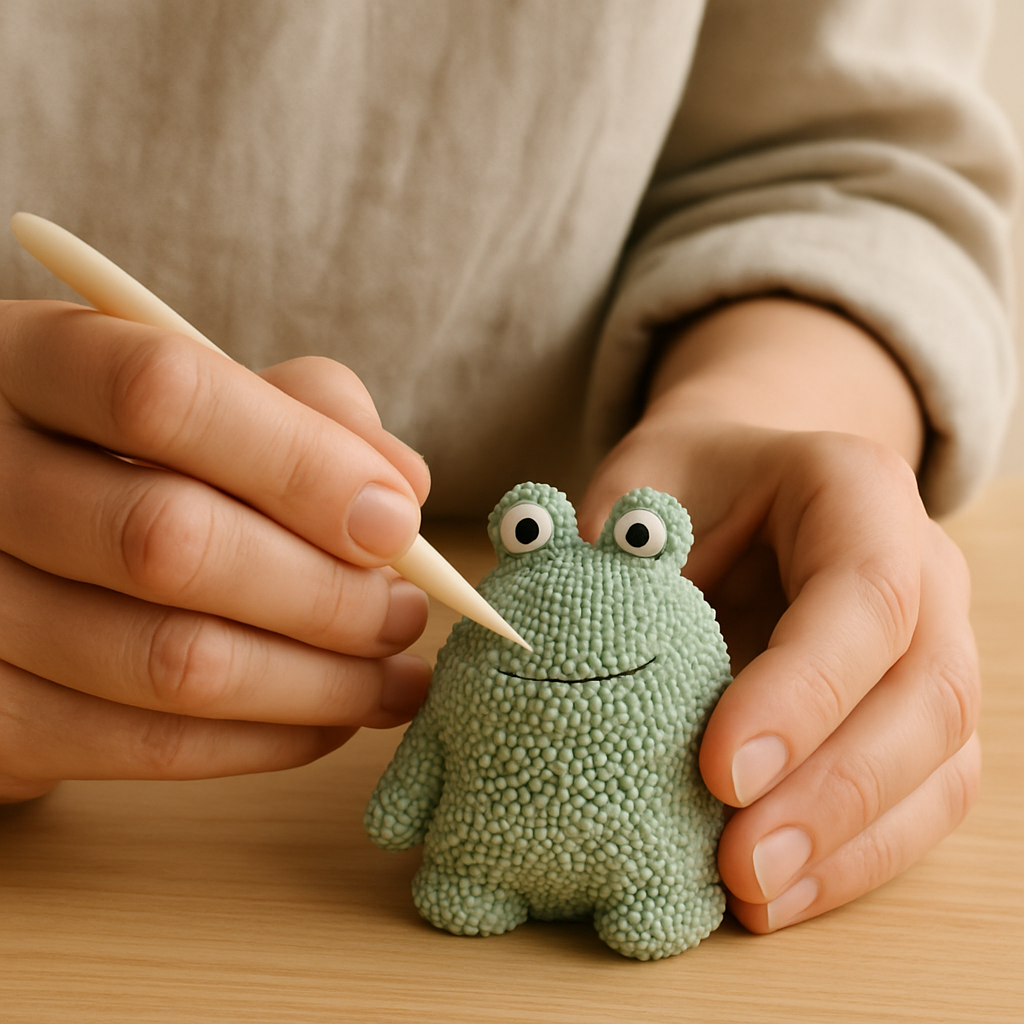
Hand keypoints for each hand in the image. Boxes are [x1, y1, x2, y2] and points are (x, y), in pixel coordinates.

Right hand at [0, 300, 431, 802]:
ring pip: (170, 661)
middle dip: (325, 593)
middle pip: (167, 539)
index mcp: (29, 363)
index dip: (300, 462)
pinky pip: (147, 747)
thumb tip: (400, 489)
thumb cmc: (137, 460)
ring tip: (391, 675)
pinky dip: (268, 741)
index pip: (162, 393)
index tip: (396, 521)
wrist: (11, 551)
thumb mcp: (210, 398)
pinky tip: (329, 717)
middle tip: (406, 614)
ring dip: (318, 681)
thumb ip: (307, 413)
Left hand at [577, 299, 979, 931]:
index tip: (718, 768)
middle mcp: (921, 570)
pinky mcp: (923, 715)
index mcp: (857, 492)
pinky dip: (854, 859)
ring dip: (847, 845)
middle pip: (923, 694)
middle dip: (832, 793)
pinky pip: (922, 799)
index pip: (862, 596)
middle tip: (739, 865)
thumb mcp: (646, 480)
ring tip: (753, 897)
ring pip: (938, 762)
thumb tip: (546, 650)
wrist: (754, 488)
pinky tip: (780, 895)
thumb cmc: (695, 484)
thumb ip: (611, 545)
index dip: (803, 690)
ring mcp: (936, 644)